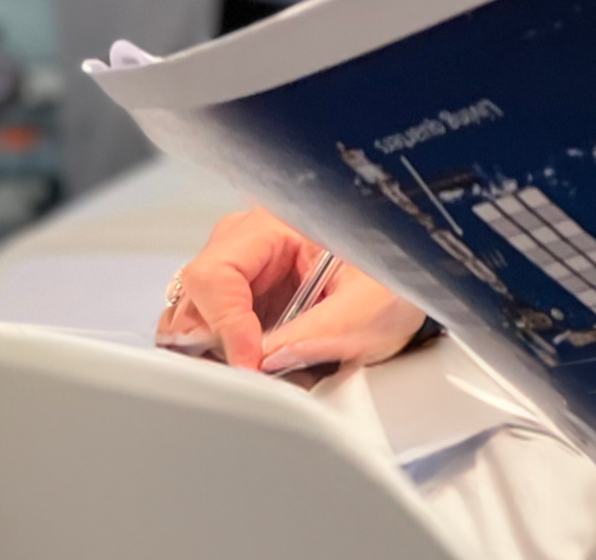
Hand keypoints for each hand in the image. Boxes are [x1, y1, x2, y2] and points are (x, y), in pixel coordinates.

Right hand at [156, 207, 426, 374]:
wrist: (402, 294)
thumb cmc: (393, 284)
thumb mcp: (368, 307)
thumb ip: (319, 332)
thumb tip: (266, 361)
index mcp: (276, 225)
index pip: (215, 273)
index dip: (224, 324)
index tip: (250, 362)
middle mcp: (248, 243)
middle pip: (194, 298)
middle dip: (215, 342)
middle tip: (252, 371)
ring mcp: (240, 274)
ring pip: (193, 320)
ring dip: (220, 353)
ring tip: (265, 367)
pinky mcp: (239, 303)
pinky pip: (209, 336)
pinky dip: (227, 357)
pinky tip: (262, 364)